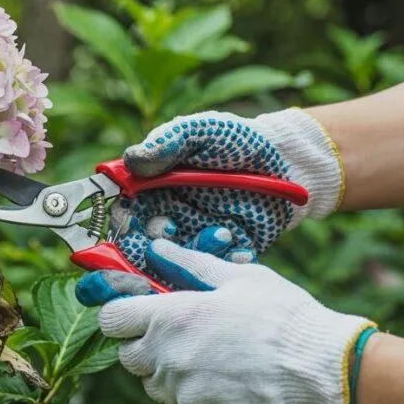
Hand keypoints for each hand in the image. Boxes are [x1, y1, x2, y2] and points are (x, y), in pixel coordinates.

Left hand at [77, 238, 375, 403]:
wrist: (318, 369)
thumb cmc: (281, 315)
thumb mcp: (238, 277)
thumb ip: (190, 264)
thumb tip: (157, 248)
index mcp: (170, 317)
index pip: (111, 319)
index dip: (123, 315)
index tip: (140, 314)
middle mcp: (166, 357)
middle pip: (128, 357)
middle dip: (145, 346)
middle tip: (181, 336)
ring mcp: (180, 392)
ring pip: (152, 386)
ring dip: (168, 374)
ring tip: (208, 360)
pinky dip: (189, 402)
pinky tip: (220, 385)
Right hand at [113, 108, 343, 269]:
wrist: (285, 158)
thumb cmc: (234, 139)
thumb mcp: (199, 133)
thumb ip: (166, 144)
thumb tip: (131, 160)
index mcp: (151, 193)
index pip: (122, 218)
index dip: (118, 228)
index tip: (126, 227)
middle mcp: (169, 221)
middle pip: (142, 252)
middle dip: (147, 256)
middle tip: (166, 243)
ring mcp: (197, 240)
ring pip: (179, 265)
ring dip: (194, 254)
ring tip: (221, 232)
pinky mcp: (226, 255)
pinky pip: (218, 270)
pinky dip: (225, 262)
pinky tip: (239, 246)